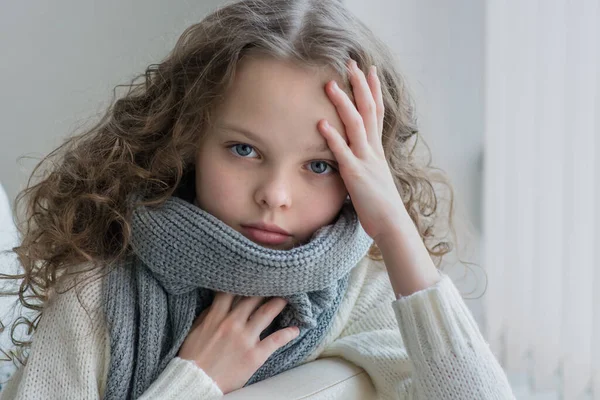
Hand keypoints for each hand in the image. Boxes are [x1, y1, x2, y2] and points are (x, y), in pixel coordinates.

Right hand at [177, 292, 299, 393]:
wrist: (196, 382)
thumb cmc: (192, 358)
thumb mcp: (195, 330)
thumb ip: (208, 315)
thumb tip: (219, 302)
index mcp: (216, 316)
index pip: (232, 291)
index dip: (244, 282)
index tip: (253, 277)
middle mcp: (232, 323)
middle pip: (253, 298)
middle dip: (264, 289)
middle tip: (275, 282)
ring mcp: (245, 338)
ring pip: (266, 313)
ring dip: (279, 304)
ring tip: (288, 298)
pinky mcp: (255, 355)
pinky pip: (275, 340)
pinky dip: (287, 334)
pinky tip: (296, 329)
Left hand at [318, 59, 405, 240]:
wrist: (392, 224)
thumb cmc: (381, 204)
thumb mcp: (374, 177)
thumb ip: (365, 163)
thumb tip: (355, 157)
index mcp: (378, 150)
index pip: (377, 113)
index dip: (373, 91)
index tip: (369, 70)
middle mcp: (374, 150)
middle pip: (369, 110)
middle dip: (360, 86)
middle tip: (352, 63)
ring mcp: (366, 160)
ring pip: (356, 125)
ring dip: (343, 103)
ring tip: (330, 84)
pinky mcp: (356, 174)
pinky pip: (343, 151)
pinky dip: (332, 136)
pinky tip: (321, 123)